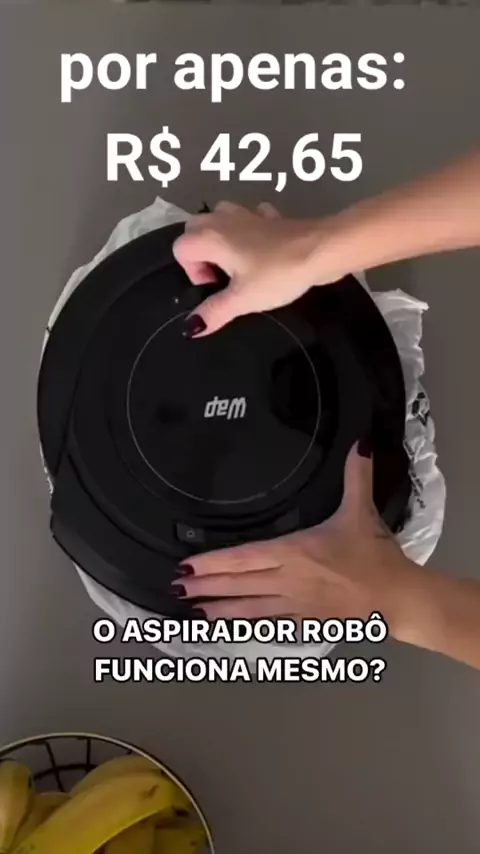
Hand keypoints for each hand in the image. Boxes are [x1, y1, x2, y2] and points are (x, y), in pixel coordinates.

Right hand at [173, 202, 345, 334]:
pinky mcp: (271, 215)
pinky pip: (249, 218)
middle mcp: (223, 219)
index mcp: (211, 237)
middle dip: (201, 252)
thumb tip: (190, 328)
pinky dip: (249, 230)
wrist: (322, 250)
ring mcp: (248, 213)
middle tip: (224, 276)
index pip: (180, 248)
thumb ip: (214, 312)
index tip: (215, 286)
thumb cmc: (278, 274)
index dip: (192, 271)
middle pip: (194, 228)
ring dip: (222, 237)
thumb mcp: (243, 300)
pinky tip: (263, 249)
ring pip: (220, 218)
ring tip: (240, 263)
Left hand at [174, 444, 424, 638]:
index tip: (187, 565)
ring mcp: (294, 603)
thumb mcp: (362, 510)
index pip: (245, 557)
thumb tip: (361, 441)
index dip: (214, 563)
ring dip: (218, 607)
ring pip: (249, 606)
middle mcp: (288, 579)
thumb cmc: (375, 554)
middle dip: (206, 586)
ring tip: (192, 608)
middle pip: (239, 583)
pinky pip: (267, 621)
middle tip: (176, 587)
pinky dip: (245, 622)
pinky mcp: (303, 620)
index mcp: (295, 551)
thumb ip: (357, 475)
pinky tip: (228, 625)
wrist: (396, 597)